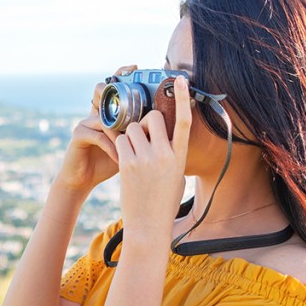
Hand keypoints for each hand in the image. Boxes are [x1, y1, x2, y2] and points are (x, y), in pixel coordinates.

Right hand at [53, 65, 135, 192]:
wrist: (83, 180)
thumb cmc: (108, 163)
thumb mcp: (129, 147)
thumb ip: (141, 134)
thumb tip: (168, 126)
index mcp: (107, 113)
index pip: (112, 87)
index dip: (120, 74)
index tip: (134, 66)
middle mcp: (94, 113)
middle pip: (101, 91)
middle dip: (115, 93)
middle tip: (134, 105)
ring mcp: (85, 122)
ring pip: (105, 118)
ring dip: (121, 133)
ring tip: (133, 146)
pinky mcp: (78, 135)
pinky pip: (98, 136)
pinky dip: (112, 148)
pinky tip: (120, 159)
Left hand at [115, 74, 192, 237]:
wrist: (148, 225)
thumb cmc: (163, 202)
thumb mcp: (175, 175)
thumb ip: (171, 153)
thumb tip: (162, 135)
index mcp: (180, 156)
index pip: (185, 120)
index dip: (183, 97)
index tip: (181, 80)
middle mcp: (165, 154)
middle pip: (153, 118)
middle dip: (146, 122)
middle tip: (143, 136)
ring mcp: (145, 158)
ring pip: (132, 128)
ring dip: (130, 134)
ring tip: (134, 152)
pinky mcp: (127, 164)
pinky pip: (120, 140)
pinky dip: (120, 145)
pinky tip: (124, 158)